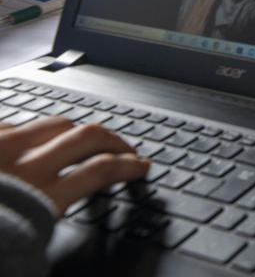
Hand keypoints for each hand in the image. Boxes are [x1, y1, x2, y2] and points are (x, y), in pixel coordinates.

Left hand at [0, 116, 148, 216]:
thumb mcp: (28, 232)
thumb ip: (58, 208)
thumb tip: (81, 193)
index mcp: (40, 198)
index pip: (102, 170)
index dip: (130, 165)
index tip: (140, 166)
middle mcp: (25, 165)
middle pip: (89, 136)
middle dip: (115, 141)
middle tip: (125, 149)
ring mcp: (4, 145)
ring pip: (59, 123)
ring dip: (78, 132)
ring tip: (84, 142)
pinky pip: (22, 124)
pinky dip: (36, 133)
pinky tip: (39, 143)